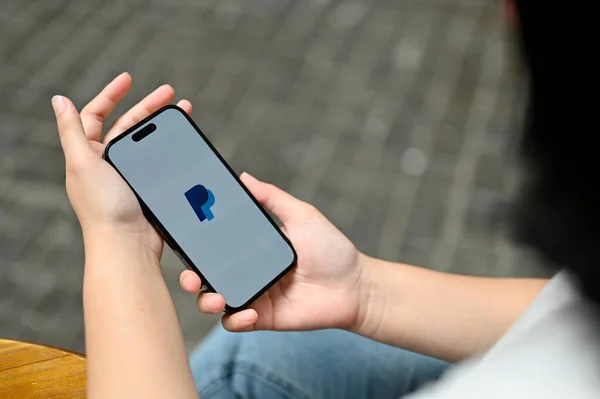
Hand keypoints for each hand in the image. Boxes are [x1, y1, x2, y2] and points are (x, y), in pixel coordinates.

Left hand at [52, 73, 191, 258]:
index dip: (111, 94)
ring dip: (162, 125)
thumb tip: (58, 99)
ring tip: (182, 111)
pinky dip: (170, 148)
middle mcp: (107, 163)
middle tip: (169, 93)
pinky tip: (182, 141)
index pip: (96, 114)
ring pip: (148, 141)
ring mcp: (130, 175)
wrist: (128, 245)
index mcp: (88, 154)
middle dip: (147, 106)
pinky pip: (160, 160)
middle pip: (128, 124)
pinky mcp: (148, 187)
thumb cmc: (103, 207)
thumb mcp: (82, 163)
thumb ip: (71, 131)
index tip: (129, 79)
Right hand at [180, 173, 366, 331]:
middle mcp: (246, 271)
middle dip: (190, 277)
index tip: (180, 236)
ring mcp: (253, 295)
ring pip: (214, 301)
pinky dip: (236, 319)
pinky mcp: (263, 318)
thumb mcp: (301, 216)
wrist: (354, 286)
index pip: (214, 245)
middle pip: (207, 275)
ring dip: (206, 301)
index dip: (195, 243)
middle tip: (189, 276)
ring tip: (215, 297)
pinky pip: (236, 322)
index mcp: (251, 247)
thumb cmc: (331, 249)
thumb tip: (244, 177)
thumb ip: (272, 198)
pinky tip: (250, 313)